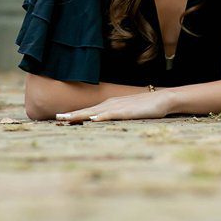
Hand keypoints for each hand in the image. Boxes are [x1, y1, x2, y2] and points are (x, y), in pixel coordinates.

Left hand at [55, 91, 173, 122]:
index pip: (90, 110)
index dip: (75, 114)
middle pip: (88, 110)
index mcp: (110, 105)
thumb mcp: (129, 111)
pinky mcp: (128, 111)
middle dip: (72, 114)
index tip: (61, 118)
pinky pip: (112, 114)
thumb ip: (118, 115)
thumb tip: (107, 121)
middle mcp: (111, 104)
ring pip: (95, 112)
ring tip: (66, 118)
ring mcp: (119, 107)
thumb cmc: (148, 107)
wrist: (164, 99)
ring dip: (80, 115)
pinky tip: (93, 119)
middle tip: (56, 117)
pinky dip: (101, 117)